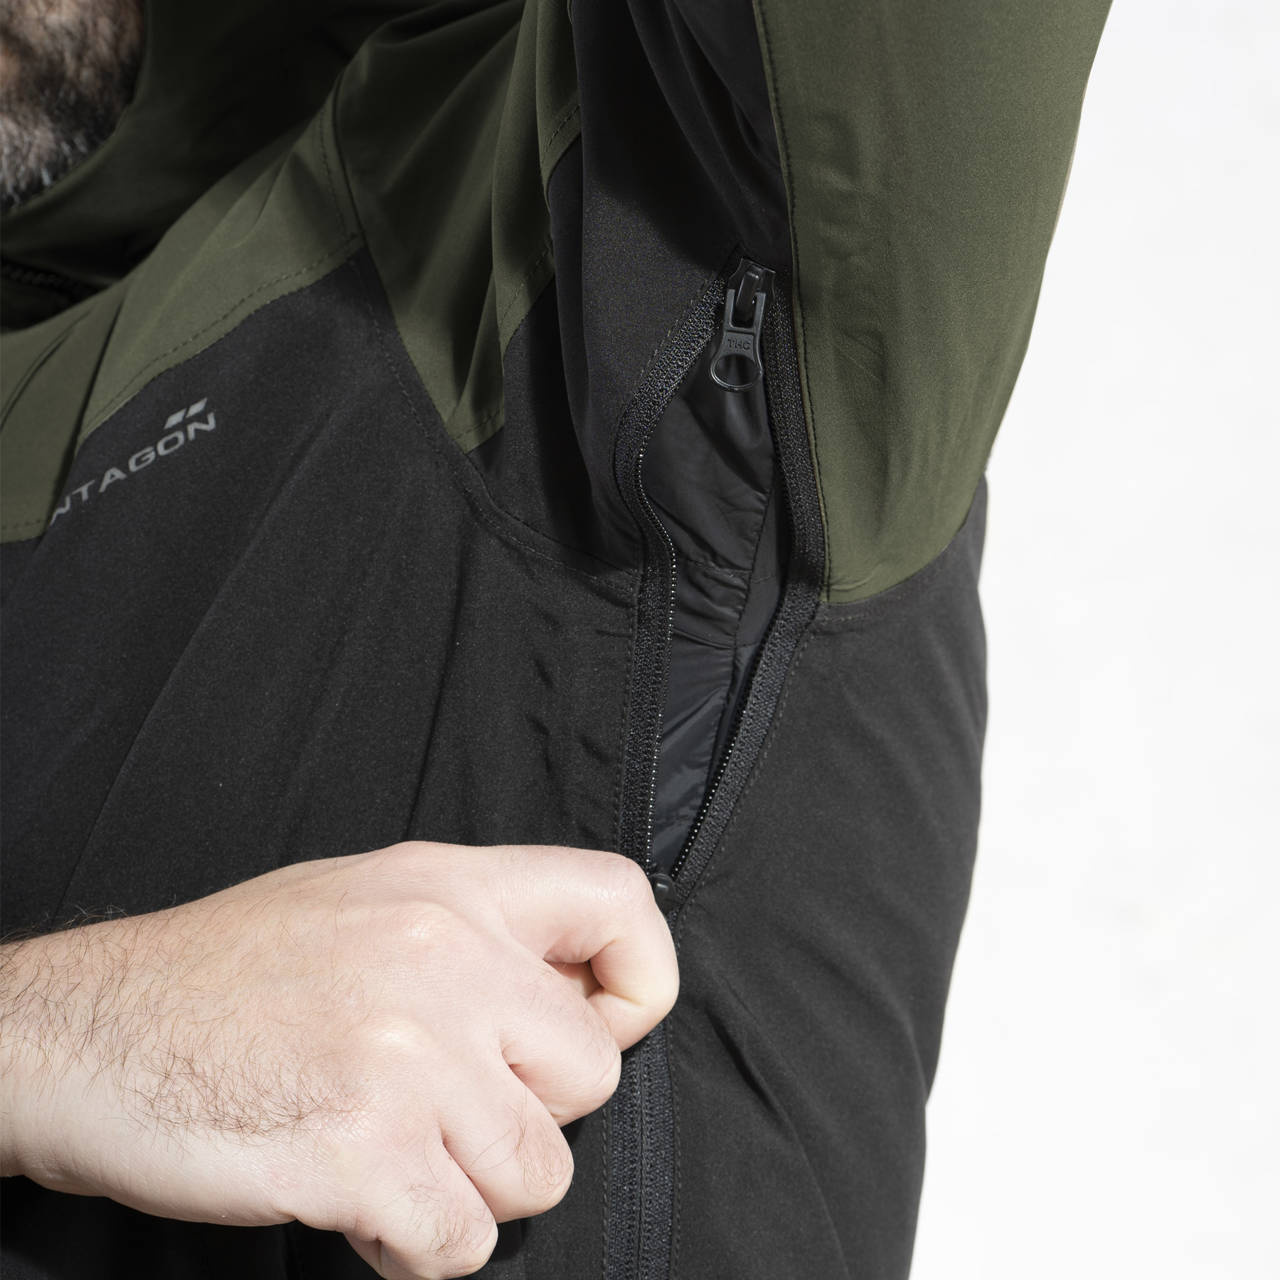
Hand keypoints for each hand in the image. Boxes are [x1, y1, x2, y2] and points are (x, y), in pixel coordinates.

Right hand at [0, 841, 677, 1278]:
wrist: (92, 1031)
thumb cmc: (232, 971)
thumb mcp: (368, 899)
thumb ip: (481, 934)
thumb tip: (583, 994)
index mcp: (450, 885)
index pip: (621, 901)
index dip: (638, 980)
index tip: (595, 1027)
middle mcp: (444, 957)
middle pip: (591, 1076)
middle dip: (530, 1115)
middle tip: (447, 1110)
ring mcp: (410, 1055)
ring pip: (537, 1173)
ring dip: (471, 1189)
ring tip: (393, 1154)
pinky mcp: (366, 1150)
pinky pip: (463, 1241)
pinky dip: (418, 1244)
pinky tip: (360, 1201)